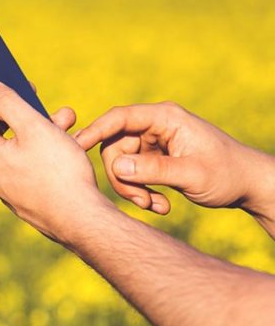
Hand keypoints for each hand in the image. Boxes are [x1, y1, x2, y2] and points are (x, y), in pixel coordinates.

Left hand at [0, 80, 110, 243]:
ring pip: (21, 148)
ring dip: (44, 131)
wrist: (83, 220)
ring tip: (70, 122)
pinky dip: (46, 152)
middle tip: (56, 108)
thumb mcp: (33, 126)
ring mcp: (7, 189)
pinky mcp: (24, 198)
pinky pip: (29, 166)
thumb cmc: (59, 172)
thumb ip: (6, 102)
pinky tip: (69, 147)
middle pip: (3, 132)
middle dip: (30, 114)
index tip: (23, 84)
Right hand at [74, 102, 274, 219]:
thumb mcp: (191, 174)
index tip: (76, 147)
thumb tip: (115, 168)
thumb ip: (153, 170)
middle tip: (140, 201)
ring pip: (121, 164)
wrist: (250, 186)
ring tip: (155, 206)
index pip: (120, 118)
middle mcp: (156, 126)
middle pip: (115, 146)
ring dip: (133, 189)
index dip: (95, 131)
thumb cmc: (227, 174)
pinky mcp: (154, 158)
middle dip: (122, 177)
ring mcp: (154, 142)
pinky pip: (133, 174)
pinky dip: (142, 191)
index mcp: (165, 118)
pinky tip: (161, 205)